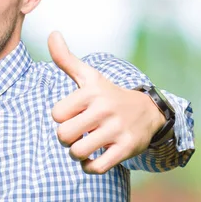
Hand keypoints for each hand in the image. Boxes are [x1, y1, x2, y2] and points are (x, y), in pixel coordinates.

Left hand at [48, 32, 165, 173]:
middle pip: (63, 136)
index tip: (74, 115)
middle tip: (78, 134)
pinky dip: (90, 167)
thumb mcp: (89, 76)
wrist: (148, 111)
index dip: (62, 118)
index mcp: (92, 92)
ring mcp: (116, 129)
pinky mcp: (126, 148)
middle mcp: (104, 109)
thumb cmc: (108, 95)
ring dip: (77, 154)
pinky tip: (94, 158)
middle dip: (67, 139)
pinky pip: (96, 167)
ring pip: (77, 152)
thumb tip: (52, 34)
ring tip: (85, 145)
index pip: (57, 114)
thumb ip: (66, 59)